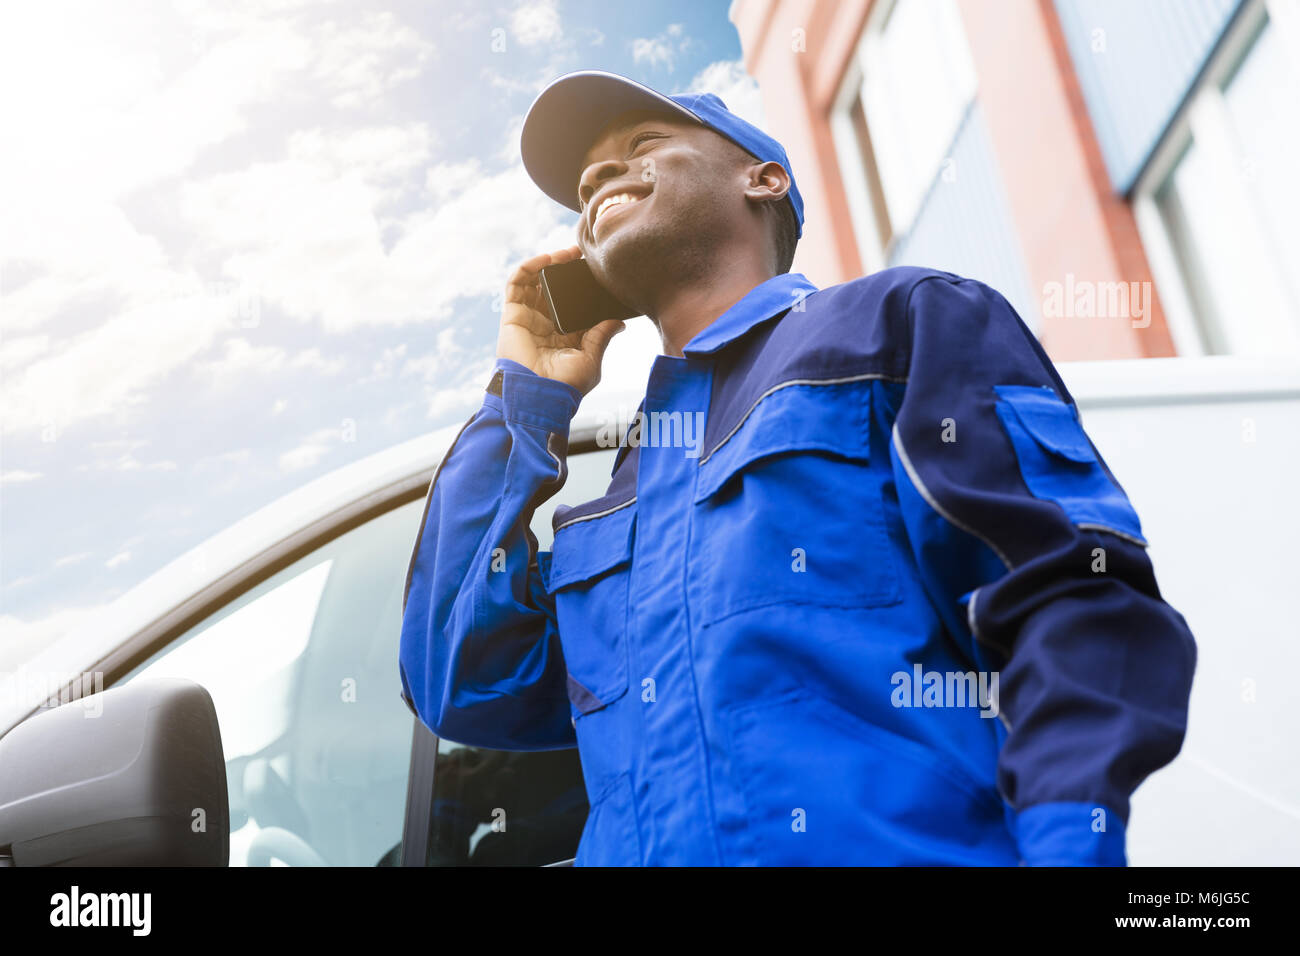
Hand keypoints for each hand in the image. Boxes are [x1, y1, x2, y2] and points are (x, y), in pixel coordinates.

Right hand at [497, 245, 626, 395]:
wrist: (539, 394)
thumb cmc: (565, 385)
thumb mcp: (591, 359)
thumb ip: (601, 336)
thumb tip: (620, 321)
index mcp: (564, 335)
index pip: (572, 303)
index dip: (582, 286)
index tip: (597, 271)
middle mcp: (545, 324)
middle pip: (553, 288)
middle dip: (566, 270)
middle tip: (582, 255)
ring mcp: (528, 318)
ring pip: (534, 282)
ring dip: (548, 263)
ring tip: (566, 254)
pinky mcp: (512, 314)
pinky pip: (516, 284)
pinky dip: (528, 267)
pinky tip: (546, 259)